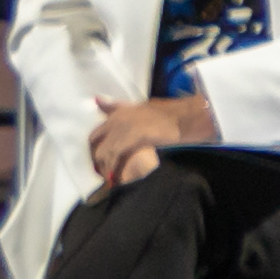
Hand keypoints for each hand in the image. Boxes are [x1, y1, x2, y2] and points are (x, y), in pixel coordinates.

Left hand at [81, 94, 215, 191]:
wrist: (185, 117)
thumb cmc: (167, 115)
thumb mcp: (139, 108)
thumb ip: (117, 107)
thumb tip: (97, 99)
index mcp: (118, 113)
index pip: (96, 133)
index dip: (94, 149)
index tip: (98, 162)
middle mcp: (117, 119)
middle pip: (95, 142)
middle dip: (96, 159)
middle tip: (102, 172)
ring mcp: (123, 127)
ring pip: (103, 151)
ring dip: (104, 167)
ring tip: (110, 178)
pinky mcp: (132, 136)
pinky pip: (115, 155)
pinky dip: (113, 167)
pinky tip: (115, 178)